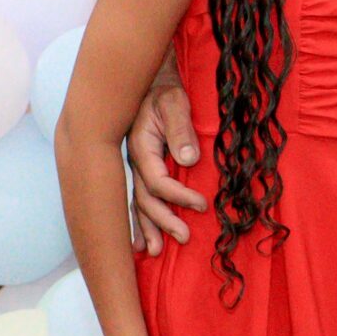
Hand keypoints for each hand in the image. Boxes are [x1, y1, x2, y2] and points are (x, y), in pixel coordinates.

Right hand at [128, 85, 205, 254]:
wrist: (151, 84)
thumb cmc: (165, 92)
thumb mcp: (175, 104)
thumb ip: (180, 130)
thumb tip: (189, 160)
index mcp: (141, 147)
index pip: (158, 181)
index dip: (179, 196)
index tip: (201, 205)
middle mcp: (134, 162)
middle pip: (145, 199)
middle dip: (163, 220)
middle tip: (184, 237)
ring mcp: (135, 167)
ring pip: (138, 203)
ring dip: (147, 228)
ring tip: (156, 251)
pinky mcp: (141, 169)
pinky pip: (138, 199)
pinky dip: (139, 221)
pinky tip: (139, 241)